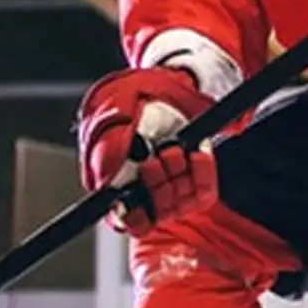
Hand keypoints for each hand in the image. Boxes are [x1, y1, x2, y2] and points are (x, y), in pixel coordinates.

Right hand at [77, 65, 218, 233]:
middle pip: (156, 212)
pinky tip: (197, 153)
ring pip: (179, 204)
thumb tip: (102, 178)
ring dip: (177, 173)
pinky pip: (204, 190)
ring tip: (172, 149)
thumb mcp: (111, 112)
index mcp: (117, 185)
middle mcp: (147, 193)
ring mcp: (175, 190)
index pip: (127, 221)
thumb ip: (105, 143)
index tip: (131, 204)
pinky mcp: (198, 183)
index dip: (132, 217)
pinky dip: (203, 171)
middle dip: (156, 184)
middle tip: (153, 160)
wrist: (167, 86)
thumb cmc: (133, 99)